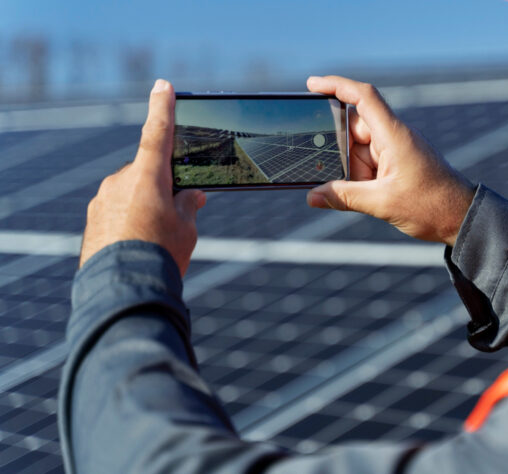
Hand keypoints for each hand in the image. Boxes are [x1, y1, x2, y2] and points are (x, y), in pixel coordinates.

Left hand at [79, 80, 205, 276]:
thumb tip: (191, 196)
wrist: (122, 289)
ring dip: (147, 207)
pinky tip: (139, 245)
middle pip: (149, 172)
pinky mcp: (94, 220)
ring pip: (132, 193)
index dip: (163, 108)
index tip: (163, 85)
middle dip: (165, 187)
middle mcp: (120, 181)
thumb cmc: (160, 254)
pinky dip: (130, 221)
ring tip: (158, 240)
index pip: (158, 133)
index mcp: (147, 176)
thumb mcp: (187, 228)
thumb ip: (189, 205)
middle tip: (182, 213)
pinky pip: (117, 211)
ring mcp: (103, 200)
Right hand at [305, 75, 474, 245]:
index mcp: (394, 135)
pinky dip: (359, 178)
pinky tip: (358, 195)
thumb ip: (345, 197)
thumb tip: (313, 196)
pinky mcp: (397, 165)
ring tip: (358, 192)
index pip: (363, 97)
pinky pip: (369, 164)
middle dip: (337, 151)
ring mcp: (396, 150)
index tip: (312, 85)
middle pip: (354, 129)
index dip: (336, 86)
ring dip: (351, 171)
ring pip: (358, 151)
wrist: (461, 218)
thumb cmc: (432, 205)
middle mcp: (394, 137)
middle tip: (324, 170)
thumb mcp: (383, 203)